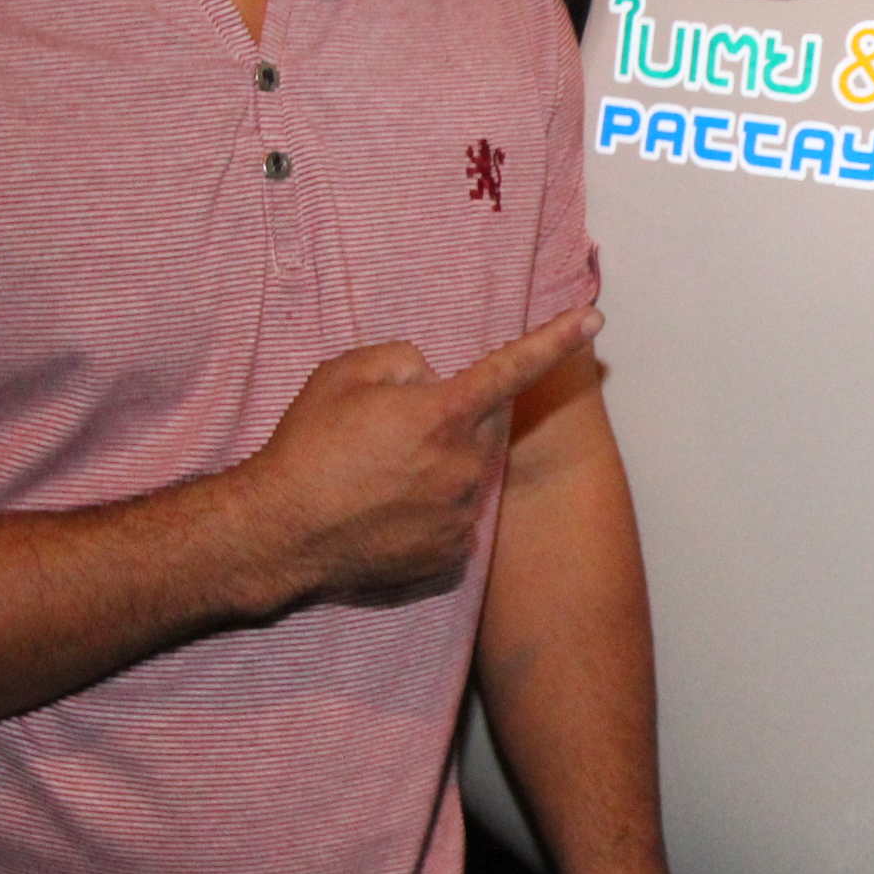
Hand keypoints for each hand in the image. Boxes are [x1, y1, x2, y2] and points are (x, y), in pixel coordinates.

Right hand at [233, 308, 602, 615]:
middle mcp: (465, 465)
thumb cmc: (307, 448)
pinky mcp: (450, 554)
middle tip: (391, 435)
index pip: (512, 367)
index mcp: (443, 414)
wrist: (280, 532)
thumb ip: (402, 361)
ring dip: (439, 468)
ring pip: (467, 475)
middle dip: (449, 421)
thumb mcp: (343, 375)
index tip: (594, 320)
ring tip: (379, 479)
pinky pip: (454, 519)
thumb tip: (430, 379)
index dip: (555, 341)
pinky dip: (429, 511)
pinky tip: (386, 513)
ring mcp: (461, 515)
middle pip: (481, 427)